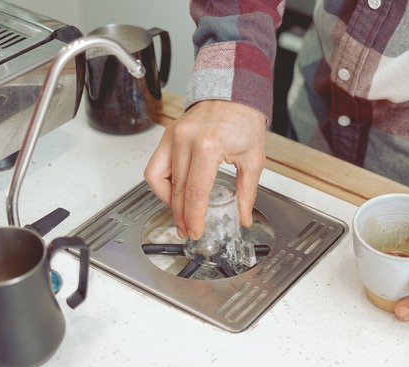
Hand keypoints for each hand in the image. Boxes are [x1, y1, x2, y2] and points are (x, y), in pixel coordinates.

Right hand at [144, 100, 266, 238]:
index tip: (196, 231)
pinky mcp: (168, 135)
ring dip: (168, 201)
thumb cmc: (244, 120)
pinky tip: (174, 192)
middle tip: (188, 230)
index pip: (195, 192)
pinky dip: (162, 183)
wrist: (234, 93)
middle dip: (181, 215)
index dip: (194, 217)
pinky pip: (155, 166)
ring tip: (180, 214)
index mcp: (209, 146)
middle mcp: (186, 140)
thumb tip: (244, 217)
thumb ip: (246, 192)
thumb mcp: (253, 159)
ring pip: (158, 179)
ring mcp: (173, 136)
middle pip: (177, 190)